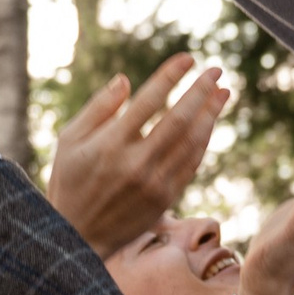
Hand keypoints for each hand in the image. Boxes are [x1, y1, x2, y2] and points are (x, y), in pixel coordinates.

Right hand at [46, 56, 228, 256]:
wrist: (79, 236)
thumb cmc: (70, 181)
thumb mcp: (70, 140)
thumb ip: (99, 109)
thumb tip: (125, 80)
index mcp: (111, 144)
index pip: (149, 101)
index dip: (171, 76)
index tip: (188, 58)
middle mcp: (136, 163)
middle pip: (179, 120)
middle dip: (200, 91)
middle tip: (216, 70)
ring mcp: (154, 182)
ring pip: (191, 142)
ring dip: (211, 114)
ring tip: (223, 91)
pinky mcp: (166, 198)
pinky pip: (192, 163)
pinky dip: (203, 140)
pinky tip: (210, 123)